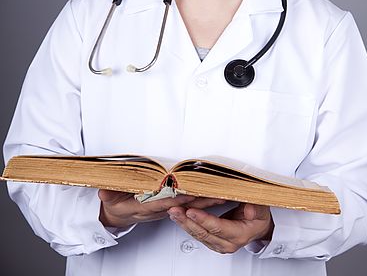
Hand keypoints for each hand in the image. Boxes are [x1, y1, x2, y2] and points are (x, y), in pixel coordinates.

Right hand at [98, 190, 225, 228]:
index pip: (166, 201)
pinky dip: (202, 200)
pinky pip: (190, 204)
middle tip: (219, 194)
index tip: (193, 191)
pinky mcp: (171, 207)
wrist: (119, 215)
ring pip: (190, 205)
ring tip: (223, 194)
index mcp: (148, 205)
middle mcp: (161, 208)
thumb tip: (103, 192)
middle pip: (184, 205)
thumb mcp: (109, 199)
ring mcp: (167, 209)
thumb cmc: (117, 204)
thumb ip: (108, 195)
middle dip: (202, 200)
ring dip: (206, 201)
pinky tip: (215, 196)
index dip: (179, 197)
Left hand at [167, 202, 273, 253]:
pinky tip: (180, 217)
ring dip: (184, 223)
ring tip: (173, 212)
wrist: (259, 227)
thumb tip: (250, 208)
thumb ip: (256, 207)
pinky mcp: (213, 242)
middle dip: (187, 221)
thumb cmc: (259, 216)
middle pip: (204, 233)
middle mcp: (227, 243)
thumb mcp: (261, 209)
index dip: (203, 219)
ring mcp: (219, 244)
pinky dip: (188, 225)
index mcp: (239, 235)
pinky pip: (198, 234)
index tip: (191, 211)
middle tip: (175, 210)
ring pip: (198, 235)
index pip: (217, 227)